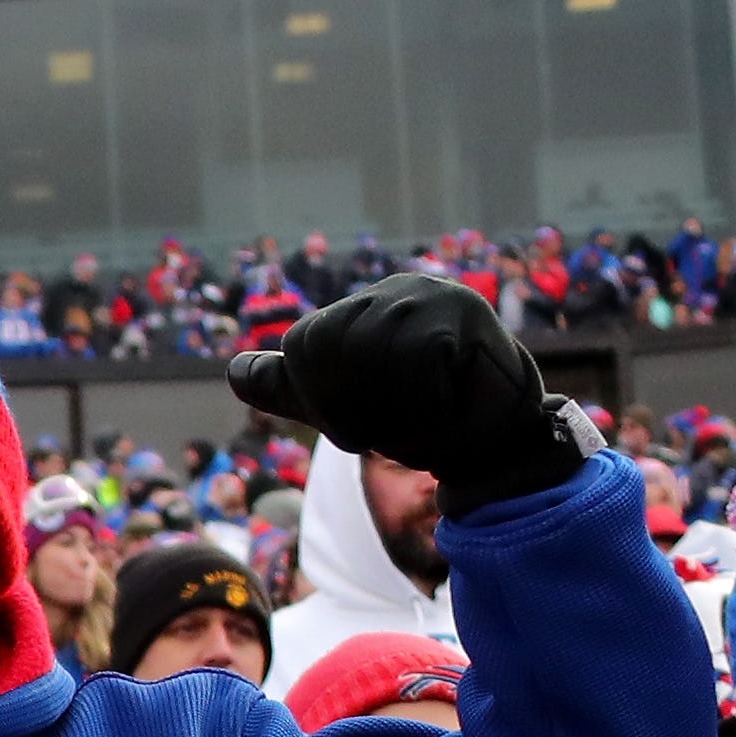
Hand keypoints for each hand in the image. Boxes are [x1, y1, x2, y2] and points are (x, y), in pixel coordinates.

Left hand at [227, 275, 588, 507]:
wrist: (501, 445)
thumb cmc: (426, 423)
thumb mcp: (346, 407)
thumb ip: (295, 387)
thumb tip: (234, 373)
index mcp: (361, 308)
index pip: (304, 346)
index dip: (325, 401)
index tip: (364, 427)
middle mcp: (391, 291)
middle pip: (328, 347)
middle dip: (353, 408)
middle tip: (395, 427)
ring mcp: (428, 294)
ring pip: (369, 357)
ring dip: (393, 410)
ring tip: (425, 417)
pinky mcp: (461, 310)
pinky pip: (416, 364)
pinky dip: (427, 405)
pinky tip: (450, 406)